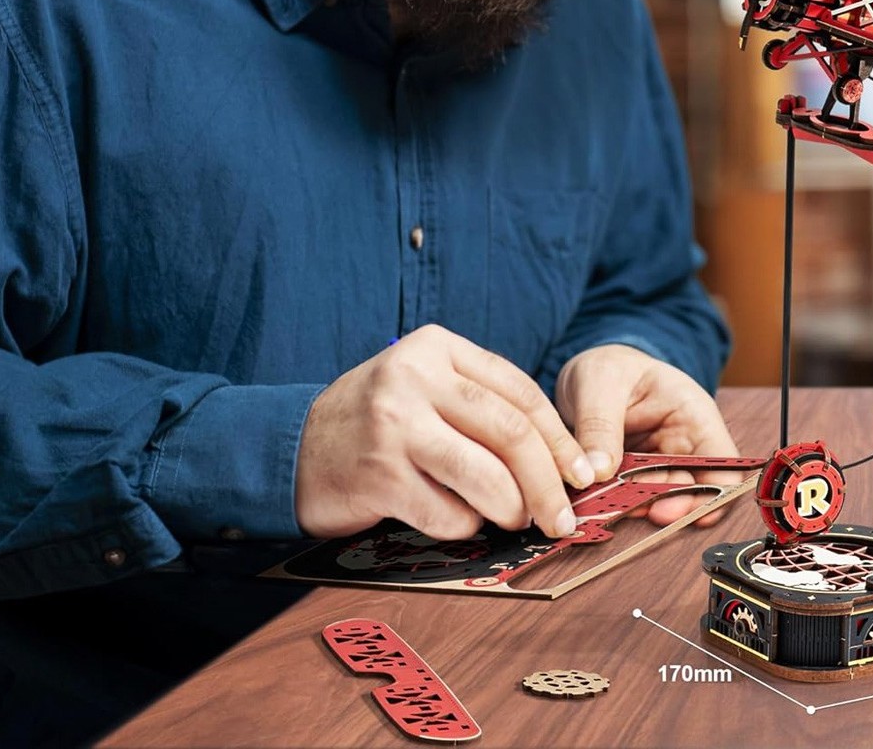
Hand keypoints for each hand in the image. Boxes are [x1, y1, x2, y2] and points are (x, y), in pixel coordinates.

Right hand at [295, 325, 593, 542]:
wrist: (291, 447)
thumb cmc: (375, 421)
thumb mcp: (423, 385)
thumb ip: (479, 401)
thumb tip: (558, 454)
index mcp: (435, 346)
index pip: (519, 390)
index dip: (559, 438)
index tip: (582, 473)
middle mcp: (414, 376)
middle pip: (511, 431)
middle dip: (549, 481)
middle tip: (564, 516)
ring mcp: (394, 425)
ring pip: (486, 475)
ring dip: (513, 508)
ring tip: (515, 521)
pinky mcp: (379, 475)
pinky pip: (448, 513)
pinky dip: (465, 526)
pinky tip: (458, 522)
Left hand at [554, 344, 740, 526]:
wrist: (590, 372)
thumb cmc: (609, 366)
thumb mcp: (599, 383)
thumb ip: (599, 425)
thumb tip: (597, 471)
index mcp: (692, 415)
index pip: (723, 463)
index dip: (715, 494)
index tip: (691, 512)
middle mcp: (683, 446)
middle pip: (694, 491)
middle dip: (671, 507)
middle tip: (645, 512)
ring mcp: (659, 466)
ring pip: (661, 501)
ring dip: (640, 509)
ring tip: (614, 506)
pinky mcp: (633, 480)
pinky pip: (632, 501)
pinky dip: (618, 506)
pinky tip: (601, 505)